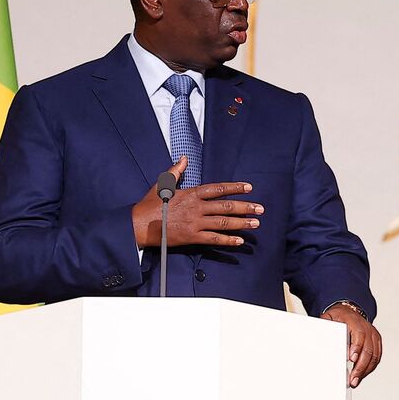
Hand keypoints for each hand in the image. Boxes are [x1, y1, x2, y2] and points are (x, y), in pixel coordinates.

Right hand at [132, 156, 264, 247]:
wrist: (138, 225)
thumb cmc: (149, 205)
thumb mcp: (162, 184)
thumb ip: (175, 171)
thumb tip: (183, 158)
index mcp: (191, 194)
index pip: (218, 189)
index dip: (235, 188)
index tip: (249, 187)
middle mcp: (196, 207)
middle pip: (226, 206)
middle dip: (245, 207)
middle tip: (260, 209)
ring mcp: (195, 223)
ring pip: (223, 222)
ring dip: (242, 223)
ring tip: (256, 223)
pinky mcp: (192, 237)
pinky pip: (213, 239)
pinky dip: (227, 240)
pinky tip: (239, 241)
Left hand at [322, 302, 381, 387]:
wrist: (350, 312)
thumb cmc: (339, 317)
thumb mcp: (329, 317)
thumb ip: (325, 325)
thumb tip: (318, 335)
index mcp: (355, 322)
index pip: (359, 335)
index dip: (356, 348)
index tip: (352, 359)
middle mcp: (368, 329)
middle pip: (368, 349)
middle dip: (360, 367)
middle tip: (353, 379)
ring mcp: (374, 336)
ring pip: (374, 356)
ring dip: (365, 370)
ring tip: (356, 381)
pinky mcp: (377, 343)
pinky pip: (377, 357)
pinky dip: (370, 368)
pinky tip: (362, 375)